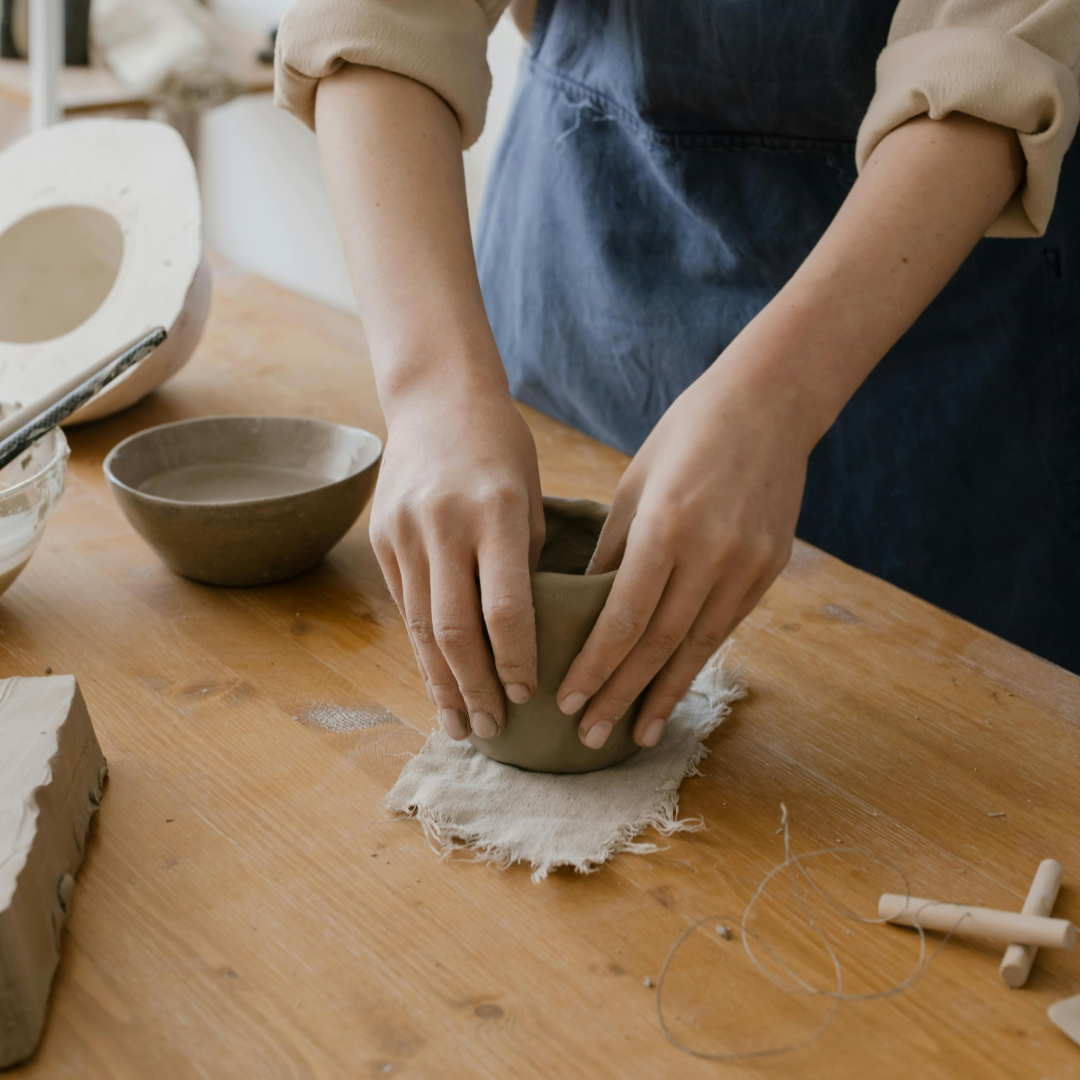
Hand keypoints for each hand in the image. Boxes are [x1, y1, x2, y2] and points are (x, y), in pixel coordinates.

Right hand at [370, 375, 544, 740]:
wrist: (437, 397)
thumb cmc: (502, 450)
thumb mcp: (531, 499)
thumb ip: (524, 565)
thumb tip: (524, 639)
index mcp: (498, 512)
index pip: (505, 608)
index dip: (515, 661)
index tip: (528, 696)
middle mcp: (445, 524)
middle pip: (454, 630)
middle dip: (475, 688)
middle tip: (492, 728)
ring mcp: (406, 531)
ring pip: (421, 626)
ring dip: (441, 682)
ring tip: (460, 723)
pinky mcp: (382, 537)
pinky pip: (404, 605)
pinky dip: (422, 649)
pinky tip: (437, 680)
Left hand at [556, 357, 812, 749]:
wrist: (769, 405)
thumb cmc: (685, 436)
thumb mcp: (634, 485)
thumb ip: (613, 551)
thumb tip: (585, 611)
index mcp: (666, 526)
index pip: (623, 617)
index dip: (594, 666)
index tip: (566, 700)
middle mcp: (710, 554)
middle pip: (657, 643)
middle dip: (619, 694)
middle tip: (587, 736)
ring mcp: (746, 565)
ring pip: (695, 646)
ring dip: (661, 695)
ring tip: (633, 736)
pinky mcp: (769, 569)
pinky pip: (724, 629)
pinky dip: (695, 664)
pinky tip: (673, 690)